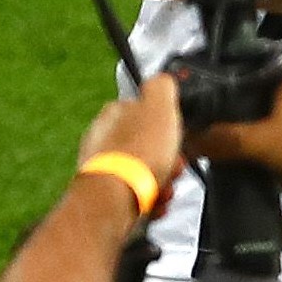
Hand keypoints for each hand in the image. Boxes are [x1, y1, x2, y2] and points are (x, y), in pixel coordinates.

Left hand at [77, 73, 185, 200]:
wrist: (116, 199)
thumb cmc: (137, 153)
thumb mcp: (158, 106)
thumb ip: (162, 86)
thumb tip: (163, 79)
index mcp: (113, 114)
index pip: (145, 112)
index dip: (168, 125)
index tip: (177, 134)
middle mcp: (104, 140)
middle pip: (149, 146)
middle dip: (168, 159)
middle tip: (173, 165)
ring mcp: (104, 169)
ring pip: (146, 173)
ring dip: (163, 182)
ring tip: (164, 187)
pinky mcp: (107, 195)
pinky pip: (139, 197)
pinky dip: (151, 201)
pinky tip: (155, 202)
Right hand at [197, 77, 281, 239]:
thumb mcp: (260, 140)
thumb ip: (223, 142)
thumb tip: (186, 139)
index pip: (247, 97)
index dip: (225, 116)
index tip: (204, 139)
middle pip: (265, 133)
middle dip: (246, 160)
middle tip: (220, 177)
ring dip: (272, 189)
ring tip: (248, 209)